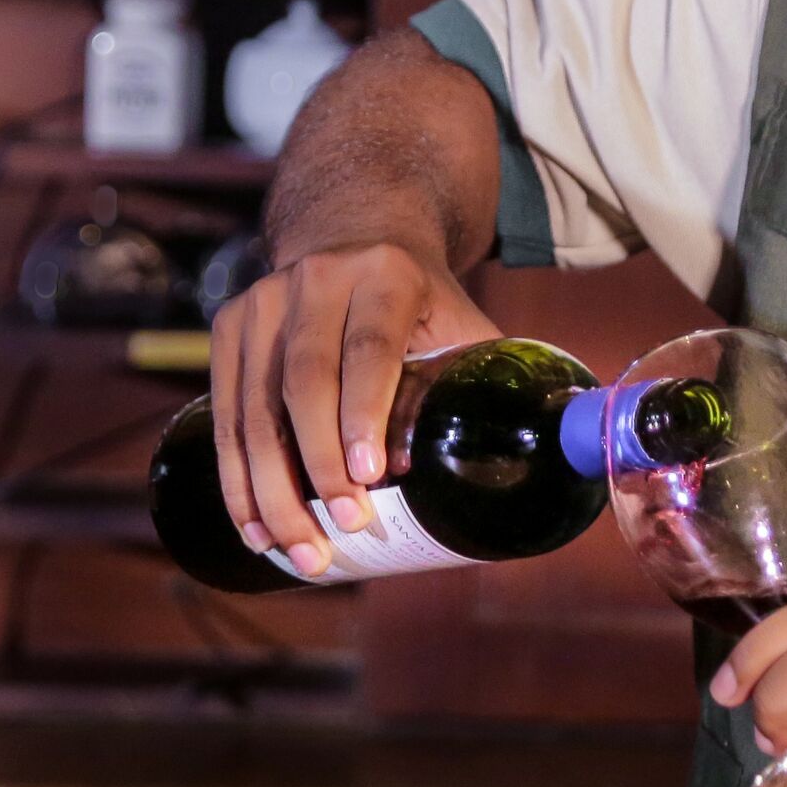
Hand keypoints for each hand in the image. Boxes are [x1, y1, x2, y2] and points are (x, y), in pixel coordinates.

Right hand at [205, 239, 497, 576]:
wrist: (353, 236)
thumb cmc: (422, 305)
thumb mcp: (462, 320)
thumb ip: (495, 378)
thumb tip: (562, 450)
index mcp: (384, 275)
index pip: (370, 347)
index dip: (365, 412)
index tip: (372, 477)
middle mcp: (314, 280)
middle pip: (304, 380)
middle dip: (318, 465)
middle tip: (346, 527)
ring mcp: (262, 301)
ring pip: (254, 407)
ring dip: (272, 489)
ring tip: (300, 551)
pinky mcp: (229, 329)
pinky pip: (224, 415)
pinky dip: (237, 478)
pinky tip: (255, 527)